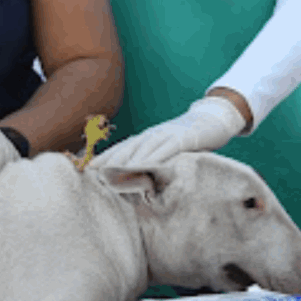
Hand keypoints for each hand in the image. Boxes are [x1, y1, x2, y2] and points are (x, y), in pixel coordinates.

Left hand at [93, 96, 244, 168]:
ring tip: (113, 172)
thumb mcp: (166, 150)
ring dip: (128, 160)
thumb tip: (137, 181)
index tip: (87, 168)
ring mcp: (167, 135)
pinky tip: (146, 165)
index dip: (104, 158)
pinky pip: (168, 148)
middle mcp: (153, 135)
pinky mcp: (184, 138)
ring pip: (144, 148)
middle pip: (127, 148)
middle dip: (109, 160)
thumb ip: (152, 162)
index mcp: (146, 138)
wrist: (213, 120)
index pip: (121, 148)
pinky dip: (156, 156)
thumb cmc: (187, 139)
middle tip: (93, 172)